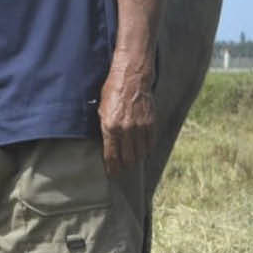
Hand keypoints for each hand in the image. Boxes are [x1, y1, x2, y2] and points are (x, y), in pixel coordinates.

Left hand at [97, 57, 156, 175]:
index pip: (111, 155)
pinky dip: (146, 148)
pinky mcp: (151, 123)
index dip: (112, 167)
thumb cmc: (112, 92)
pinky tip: (142, 150)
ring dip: (136, 158)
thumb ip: (104, 129)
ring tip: (132, 159)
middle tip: (122, 168)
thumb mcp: (101, 110)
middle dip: (124, 165)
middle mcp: (126, 130)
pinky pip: (150, 143)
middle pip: (128, 158)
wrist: (132, 79)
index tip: (112, 174)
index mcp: (110, 127)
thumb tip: (107, 145)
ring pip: (140, 153)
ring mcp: (140, 127)